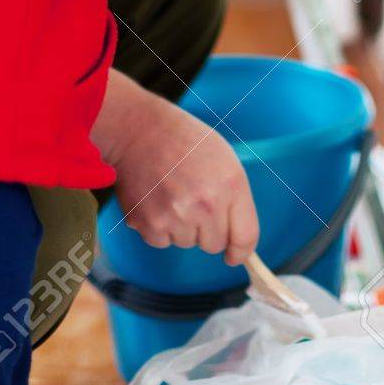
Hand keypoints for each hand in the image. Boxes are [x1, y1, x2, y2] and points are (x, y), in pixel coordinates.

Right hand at [98, 80, 258, 265]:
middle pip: (214, 245)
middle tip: (193, 199)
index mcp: (230, 185)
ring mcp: (176, 217)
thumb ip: (235, 198)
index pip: (245, 237)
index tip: (235, 255)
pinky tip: (156, 198)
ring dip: (182, 226)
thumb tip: (239, 241)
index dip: (241, 252)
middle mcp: (206, 205)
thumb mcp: (224, 158)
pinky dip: (159, 226)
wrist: (138, 129)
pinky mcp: (149, 224)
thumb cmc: (183, 140)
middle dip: (207, 229)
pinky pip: (162, 241)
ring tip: (172, 192)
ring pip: (187, 243)